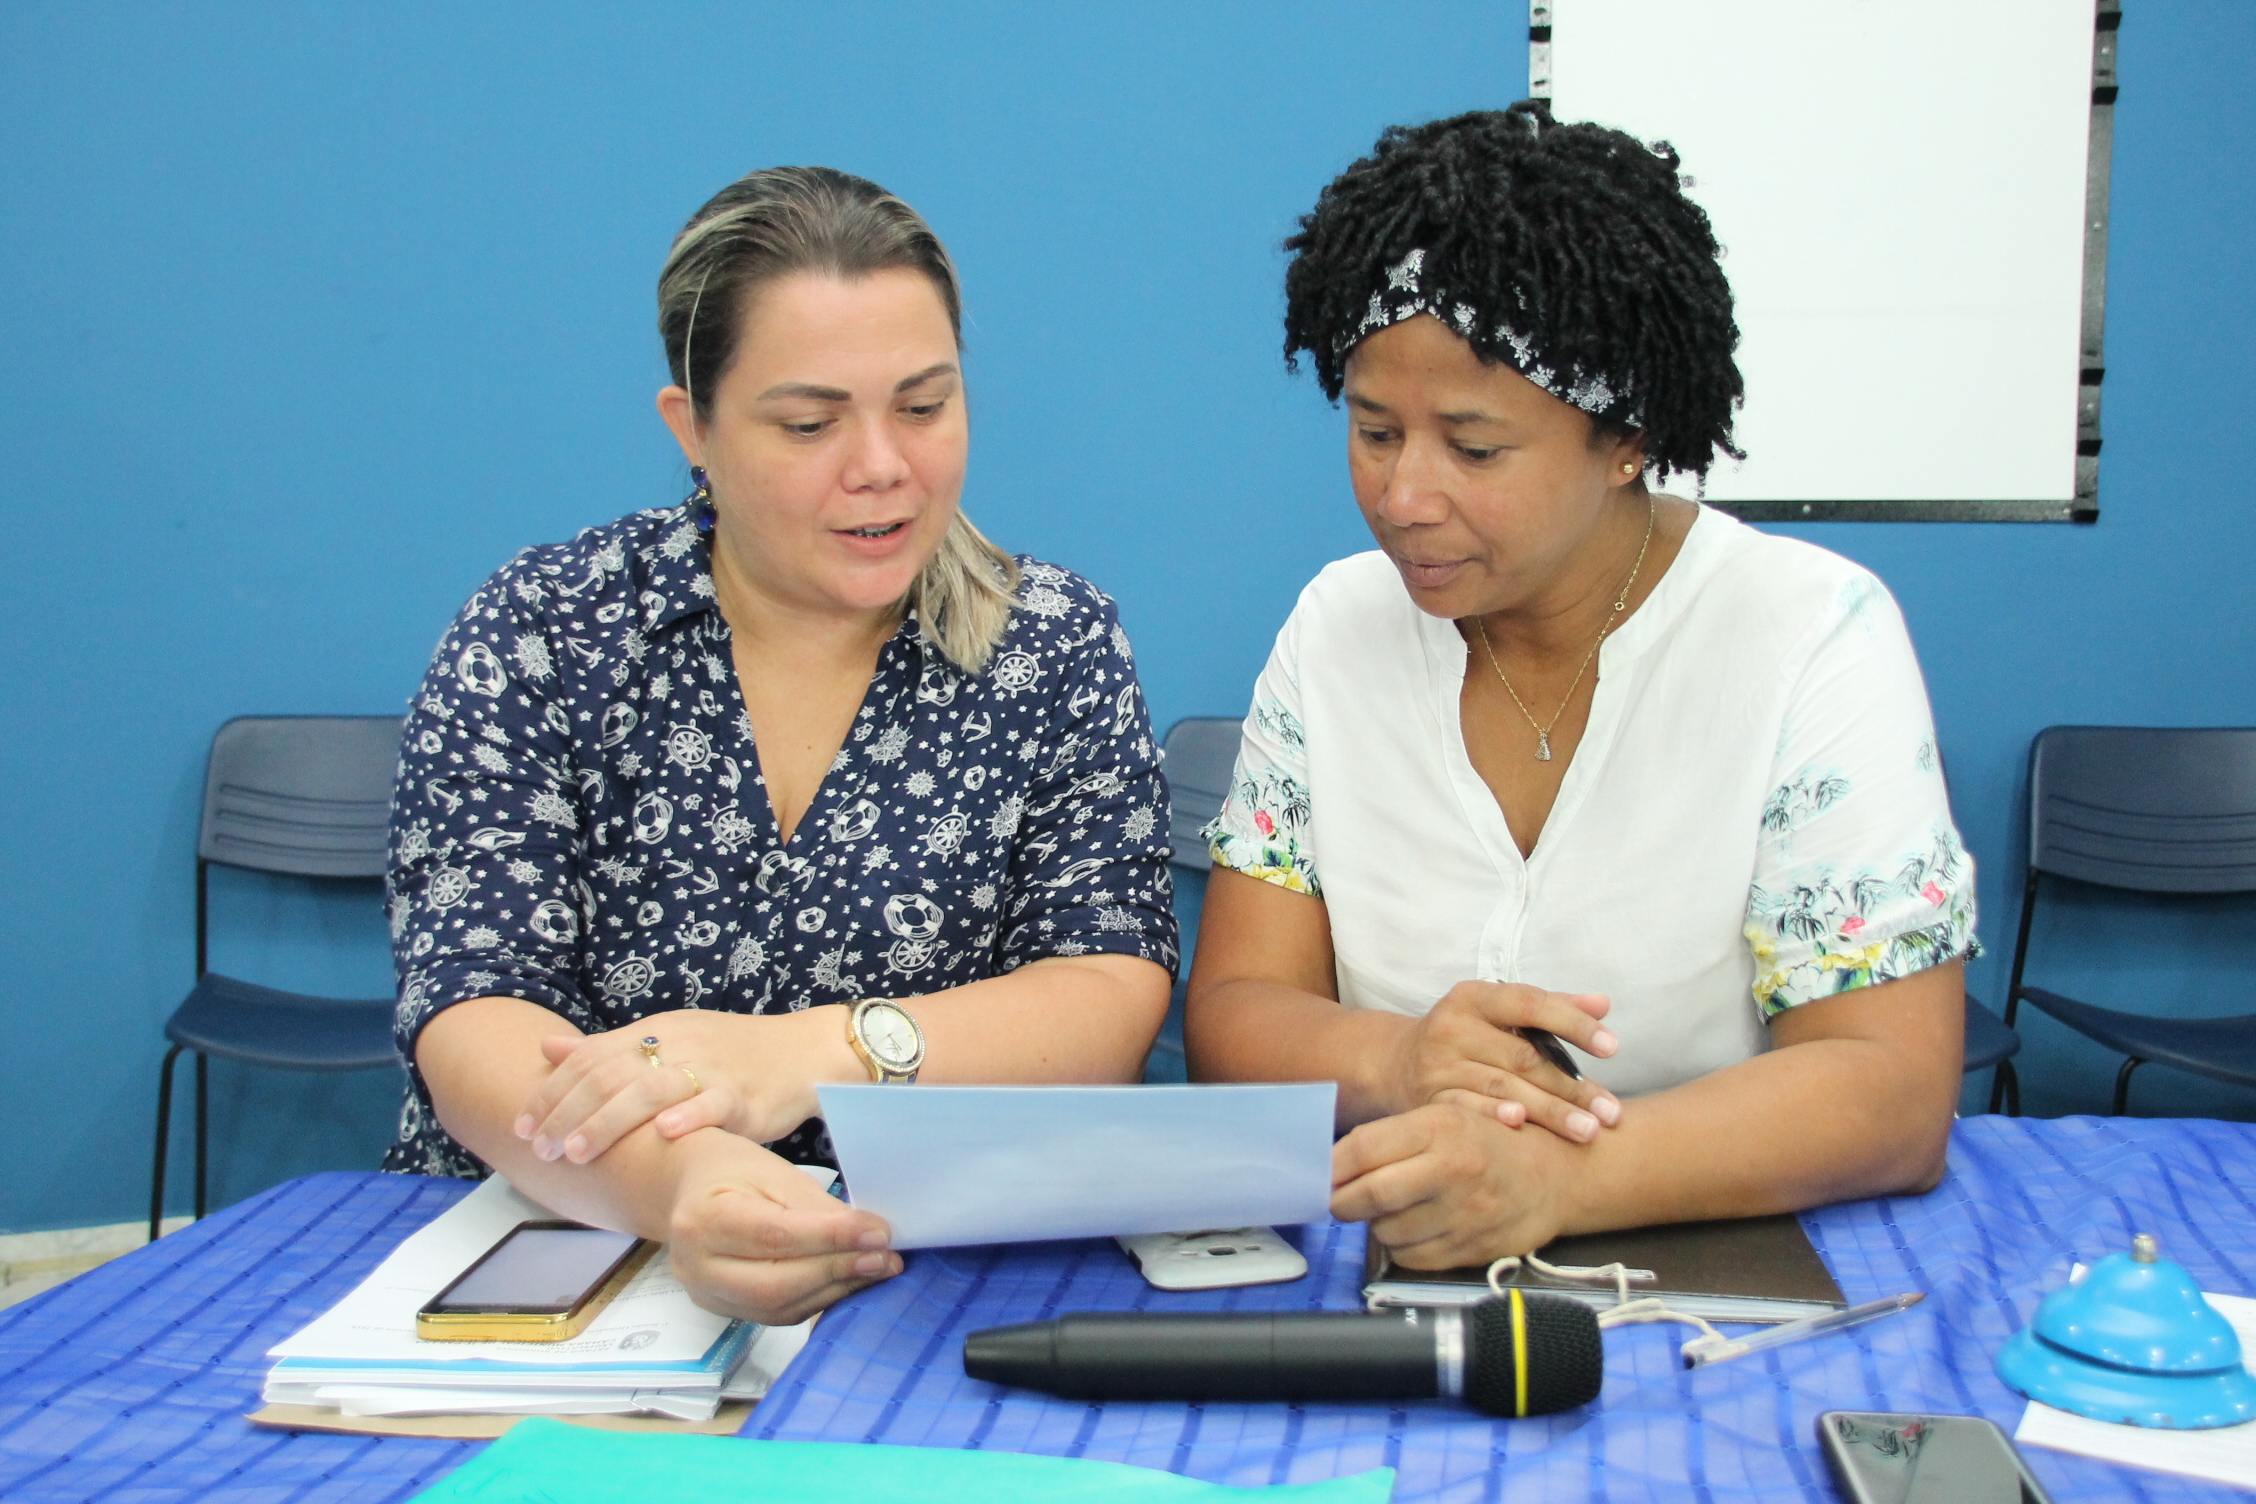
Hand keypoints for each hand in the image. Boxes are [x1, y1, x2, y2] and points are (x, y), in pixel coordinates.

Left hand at [517, 1007, 858, 1162]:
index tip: (522, 1126)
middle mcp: (677, 1045)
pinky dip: (687, 1117)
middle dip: (567, 1113)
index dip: (552, 1092)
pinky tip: (662, 1134)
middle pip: (610, 1074)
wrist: (802, 1051)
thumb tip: (547, 1049)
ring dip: (608, 1121)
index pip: (590, 1057)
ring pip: (651, 1089)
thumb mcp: (667, 1038)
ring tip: (577, 1151)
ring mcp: (711, 1069)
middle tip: (539, 1148)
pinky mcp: (744, 1094)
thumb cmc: (731, 1053)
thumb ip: (608, 1048)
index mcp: (655, 1030)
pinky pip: (713, 1103)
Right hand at [663, 1130, 902, 1324]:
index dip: (831, 1238)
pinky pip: (777, 1314)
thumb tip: (868, 1236)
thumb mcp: (773, 1172)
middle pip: (775, 1283)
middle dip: (838, 1270)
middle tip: (885, 1256)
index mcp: (703, 1219)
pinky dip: (818, 1298)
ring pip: (779, 1306)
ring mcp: (706, 1294)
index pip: (775, 1235)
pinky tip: (849, 1280)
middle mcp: (697, 1265)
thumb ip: (816, 1208)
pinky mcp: (723, 1309)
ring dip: (835, 1288)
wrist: (687, 1187)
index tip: (878, 1233)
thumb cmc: (730, 1170)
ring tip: (876, 1268)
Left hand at [1331, 1102, 1576, 1269]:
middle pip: (1369, 1195)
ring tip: (1391, 1209)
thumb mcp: (1449, 1115)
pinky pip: (1412, 1258)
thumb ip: (1395, 1136)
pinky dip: (1402, 1247)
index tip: (1323, 1173)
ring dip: (1376, 1224)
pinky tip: (1415, 1228)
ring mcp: (1464, 1213)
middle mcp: (1453, 1169)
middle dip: (1342, 1201)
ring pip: (1386, 1231)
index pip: (1363, 1149)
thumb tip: (1333, 1163)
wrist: (1560, 1176)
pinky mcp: (1472, 1249)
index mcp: (1442, 1126)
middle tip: (1339, 1200)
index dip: (1332, 1166)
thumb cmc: (1494, 1141)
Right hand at [1382, 981, 1620, 1142]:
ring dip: (1550, 1111)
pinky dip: (1493, 1116)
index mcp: (1474, 997)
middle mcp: (1452, 1026)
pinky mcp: (1428, 1098)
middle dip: (1572, 1087)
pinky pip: (1467, 1108)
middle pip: (1523, 1057)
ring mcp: (1437, 1065)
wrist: (1398, 1062)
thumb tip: (1603, 1004)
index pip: (1530, 1003)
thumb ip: (1553, 1007)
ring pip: (1502, 1087)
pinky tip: (1523, 1127)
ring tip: (1588, 1131)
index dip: (1573, 1024)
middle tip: (1611, 1112)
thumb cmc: (1467, 1035)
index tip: (1612, 1048)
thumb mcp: (1500, 1011)